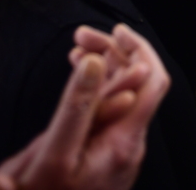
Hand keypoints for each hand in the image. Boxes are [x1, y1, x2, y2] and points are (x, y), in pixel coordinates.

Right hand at [0, 25, 168, 189]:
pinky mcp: (111, 161)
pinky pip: (115, 116)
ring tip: (79, 49)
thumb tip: (93, 66)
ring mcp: (121, 155)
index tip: (107, 34)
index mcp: (119, 145)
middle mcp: (128, 148)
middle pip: (141, 85)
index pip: (148, 83)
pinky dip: (101, 91)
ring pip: (127, 99)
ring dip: (108, 68)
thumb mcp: (46, 161)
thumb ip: (74, 111)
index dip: (134, 50)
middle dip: (116, 51)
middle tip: (83, 37)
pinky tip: (82, 79)